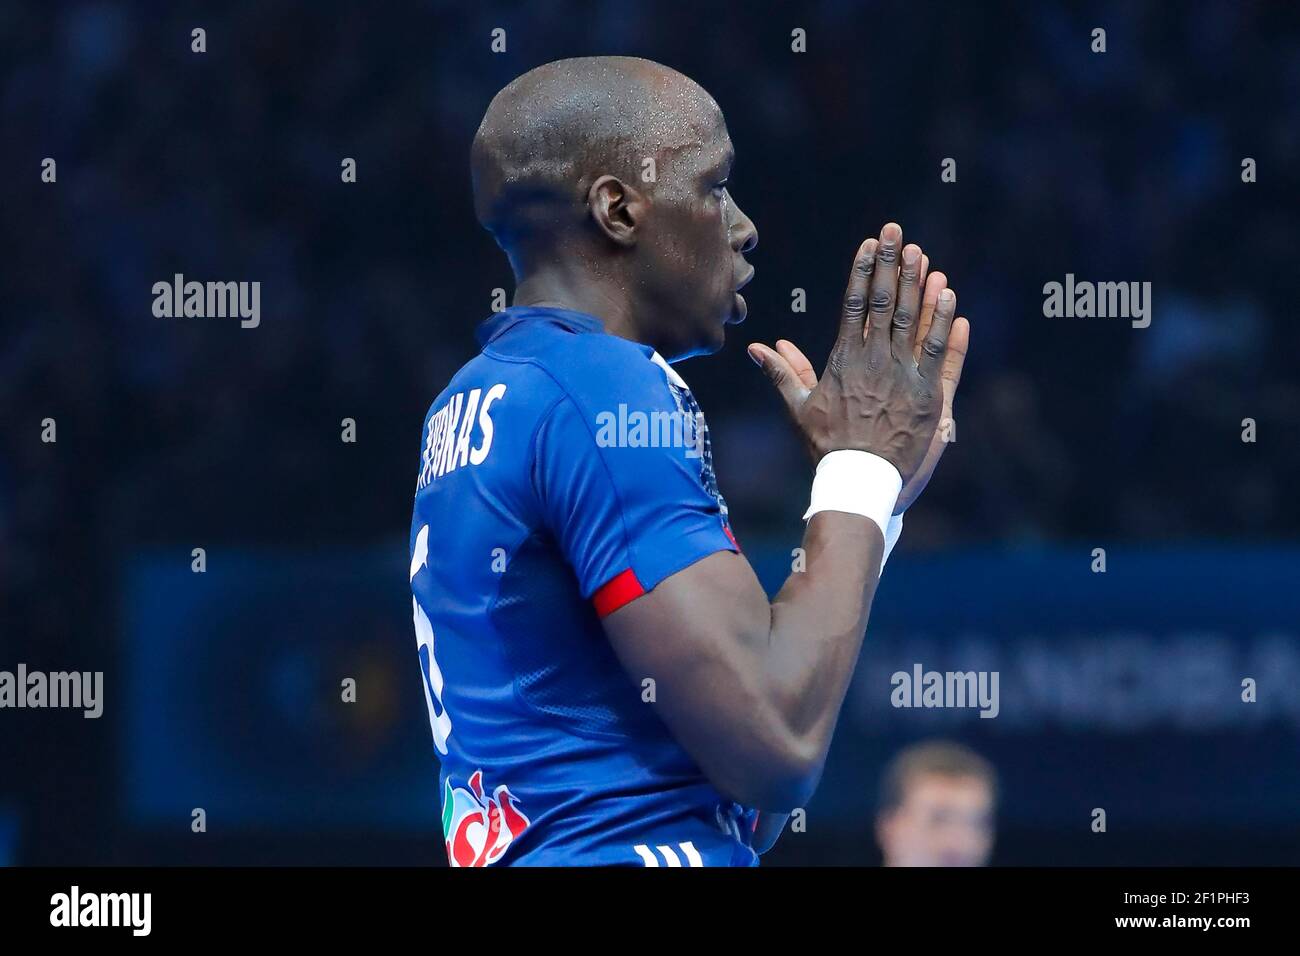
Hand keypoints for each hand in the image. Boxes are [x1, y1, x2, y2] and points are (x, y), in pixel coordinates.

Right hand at [748, 222, 964, 489]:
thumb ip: (781, 373)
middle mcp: (875, 362)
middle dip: (892, 265)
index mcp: (844, 361)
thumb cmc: (826, 447)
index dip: (863, 271)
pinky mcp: (929, 396)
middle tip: (898, 234)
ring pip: (915, 322)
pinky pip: (941, 353)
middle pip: (886, 303)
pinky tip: (949, 297)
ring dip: (920, 286)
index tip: (869, 243)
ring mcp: (905, 377)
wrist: (858, 483)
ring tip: (923, 256)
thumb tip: (756, 348)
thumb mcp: (798, 409)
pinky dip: (945, 324)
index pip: (855, 304)